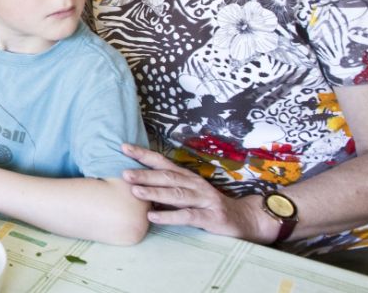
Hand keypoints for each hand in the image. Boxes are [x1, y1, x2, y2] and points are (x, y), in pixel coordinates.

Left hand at [121, 143, 276, 242]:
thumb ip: (166, 191)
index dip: (143, 154)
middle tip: (124, 173)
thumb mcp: (186, 196)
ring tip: (135, 191)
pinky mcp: (211, 217)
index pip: (162, 162)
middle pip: (167, 176)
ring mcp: (203, 199)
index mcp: (186, 177)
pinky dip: (169, 216)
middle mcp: (194, 184)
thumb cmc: (207, 207)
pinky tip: (153, 216)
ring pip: (176, 194)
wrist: (244, 220)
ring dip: (155, 191)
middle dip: (145, 173)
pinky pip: (187, 216)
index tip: (123, 147)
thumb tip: (135, 188)